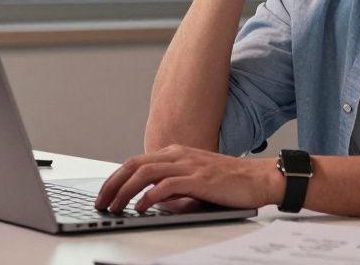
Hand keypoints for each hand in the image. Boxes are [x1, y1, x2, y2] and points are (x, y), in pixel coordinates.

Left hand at [94, 145, 282, 214]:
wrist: (259, 178)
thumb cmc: (229, 182)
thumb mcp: (194, 181)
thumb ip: (173, 187)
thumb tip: (151, 200)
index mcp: (175, 153)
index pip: (136, 162)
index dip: (116, 178)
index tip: (104, 194)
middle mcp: (178, 155)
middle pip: (134, 165)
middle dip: (112, 184)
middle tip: (100, 202)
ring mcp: (188, 165)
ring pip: (145, 173)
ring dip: (125, 191)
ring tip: (114, 206)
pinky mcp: (199, 178)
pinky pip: (166, 186)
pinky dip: (149, 196)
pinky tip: (140, 207)